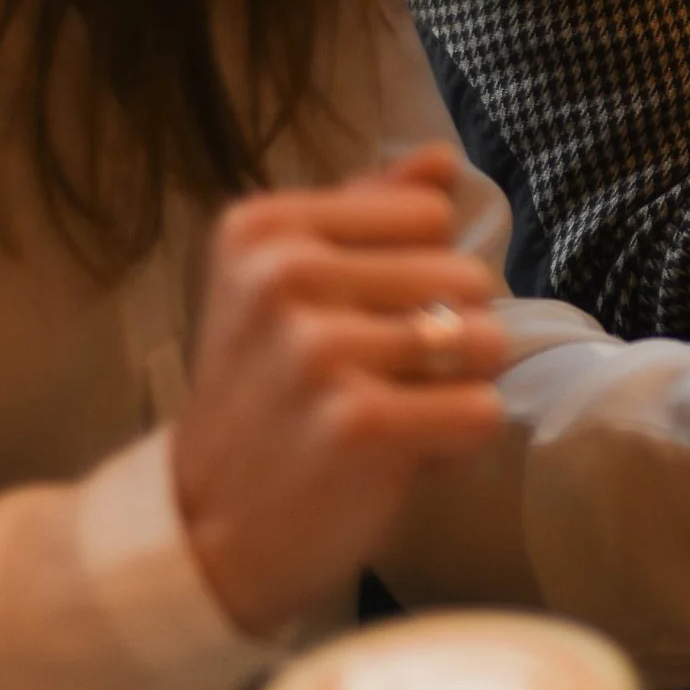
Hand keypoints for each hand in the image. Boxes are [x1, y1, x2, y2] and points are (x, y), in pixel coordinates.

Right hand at [173, 148, 512, 638]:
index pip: (428, 214)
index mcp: (263, 228)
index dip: (419, 273)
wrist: (204, 533)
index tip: (363, 320)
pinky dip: (458, 441)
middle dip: (447, 334)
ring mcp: (319, 350)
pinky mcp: (359, 423)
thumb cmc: (263, 402)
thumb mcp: (284, 290)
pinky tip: (400, 456)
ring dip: (458, 388)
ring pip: (484, 341)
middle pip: (467, 276)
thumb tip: (440, 156)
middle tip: (379, 382)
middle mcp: (284, 276)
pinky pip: (481, 409)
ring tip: (395, 415)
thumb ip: (363, 216)